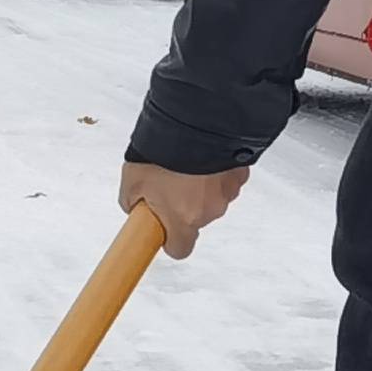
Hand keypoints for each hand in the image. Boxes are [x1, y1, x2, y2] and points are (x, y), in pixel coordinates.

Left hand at [119, 157, 249, 257]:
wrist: (197, 121)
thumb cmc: (163, 151)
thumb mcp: (131, 180)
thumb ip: (132, 201)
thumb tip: (135, 207)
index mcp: (183, 219)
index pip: (180, 250)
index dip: (171, 240)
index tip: (163, 230)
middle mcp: (209, 211)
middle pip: (196, 219)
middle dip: (183, 205)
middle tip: (169, 182)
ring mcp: (228, 191)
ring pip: (212, 197)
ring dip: (201, 186)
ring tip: (186, 163)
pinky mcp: (240, 171)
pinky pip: (225, 178)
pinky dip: (215, 171)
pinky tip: (202, 155)